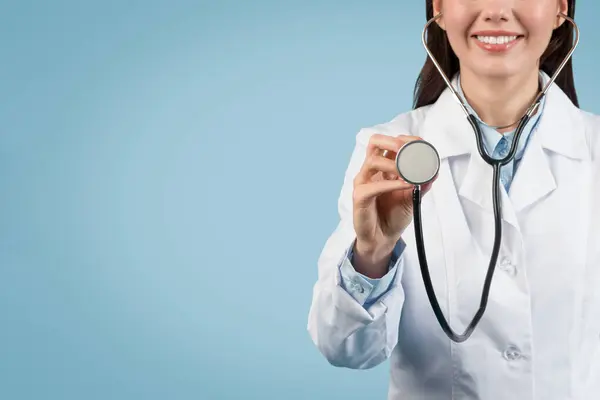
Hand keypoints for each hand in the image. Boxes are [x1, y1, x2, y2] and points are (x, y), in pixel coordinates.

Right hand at [351, 134, 436, 276]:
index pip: (389, 143)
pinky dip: (390, 184)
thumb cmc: (393, 216)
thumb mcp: (412, 197)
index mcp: (383, 167)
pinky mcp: (359, 197)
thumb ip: (422, 184)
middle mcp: (371, 171)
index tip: (421, 144)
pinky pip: (372, 186)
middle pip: (374, 142)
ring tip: (408, 175)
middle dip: (392, 142)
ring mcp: (363, 182)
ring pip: (372, 161)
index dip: (404, 139)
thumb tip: (434, 170)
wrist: (382, 238)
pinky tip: (404, 185)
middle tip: (407, 150)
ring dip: (394, 165)